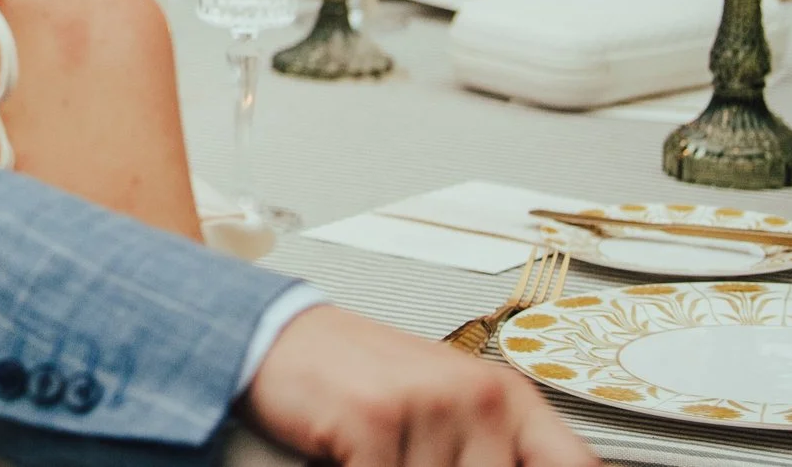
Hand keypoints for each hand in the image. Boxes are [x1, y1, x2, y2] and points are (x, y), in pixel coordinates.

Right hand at [245, 305, 597, 466]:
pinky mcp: (375, 419)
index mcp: (509, 397)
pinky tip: (350, 458)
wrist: (282, 336)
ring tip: (380, 456)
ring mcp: (430, 405)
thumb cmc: (363, 378)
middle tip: (412, 460)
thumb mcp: (445, 411)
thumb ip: (491, 450)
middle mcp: (479, 396)